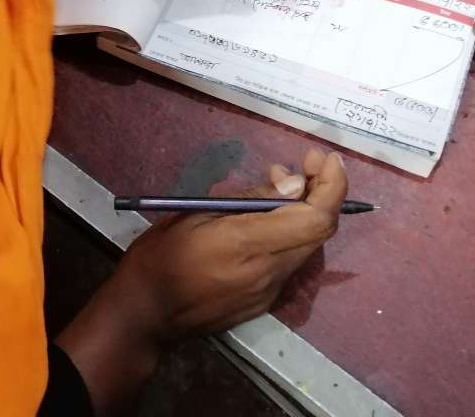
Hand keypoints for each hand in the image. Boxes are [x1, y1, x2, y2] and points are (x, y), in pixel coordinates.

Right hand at [54, 148, 346, 414]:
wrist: (143, 316)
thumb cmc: (159, 256)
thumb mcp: (193, 213)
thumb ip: (248, 199)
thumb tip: (294, 184)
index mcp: (246, 244)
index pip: (315, 219)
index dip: (331, 185)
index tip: (323, 158)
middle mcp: (268, 272)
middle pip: (320, 232)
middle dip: (322, 192)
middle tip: (301, 165)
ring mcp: (268, 292)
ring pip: (306, 246)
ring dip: (304, 211)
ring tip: (275, 186)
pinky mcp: (263, 302)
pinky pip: (289, 261)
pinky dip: (290, 233)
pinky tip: (265, 221)